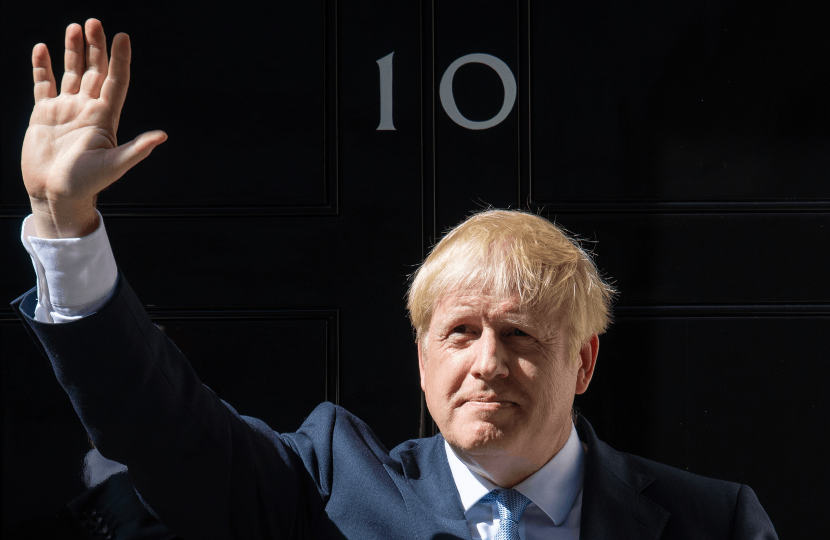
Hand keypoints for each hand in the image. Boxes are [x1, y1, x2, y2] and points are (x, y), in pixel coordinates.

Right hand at [21, 18, 166, 237]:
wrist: (55, 194)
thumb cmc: (86, 184)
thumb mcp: (114, 166)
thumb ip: (136, 149)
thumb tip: (162, 136)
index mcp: (105, 118)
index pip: (116, 82)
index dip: (120, 60)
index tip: (123, 37)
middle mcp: (88, 110)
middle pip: (95, 71)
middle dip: (96, 47)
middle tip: (94, 22)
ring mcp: (66, 110)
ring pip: (71, 73)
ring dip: (73, 51)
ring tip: (74, 28)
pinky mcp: (44, 114)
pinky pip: (44, 85)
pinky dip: (42, 67)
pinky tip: (42, 49)